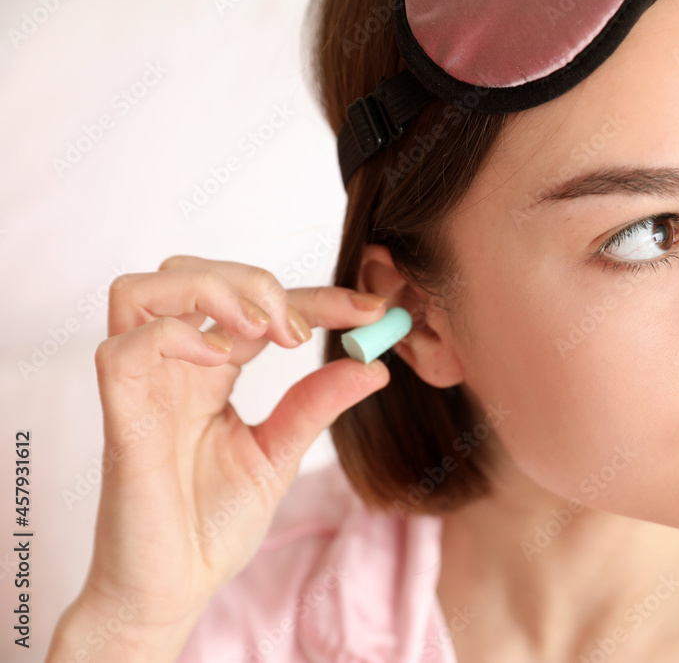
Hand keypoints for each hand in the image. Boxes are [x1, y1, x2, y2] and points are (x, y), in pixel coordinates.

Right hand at [47, 255, 391, 660]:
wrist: (176, 587)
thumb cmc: (213, 524)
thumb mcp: (279, 453)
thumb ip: (316, 404)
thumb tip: (374, 365)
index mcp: (210, 371)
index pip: (255, 306)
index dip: (315, 298)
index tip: (372, 311)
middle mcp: (172, 367)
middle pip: (189, 273)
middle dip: (252, 281)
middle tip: (299, 328)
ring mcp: (142, 386)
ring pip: (142, 291)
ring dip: (210, 290)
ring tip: (263, 330)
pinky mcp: (121, 416)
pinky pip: (124, 348)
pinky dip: (174, 335)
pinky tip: (220, 358)